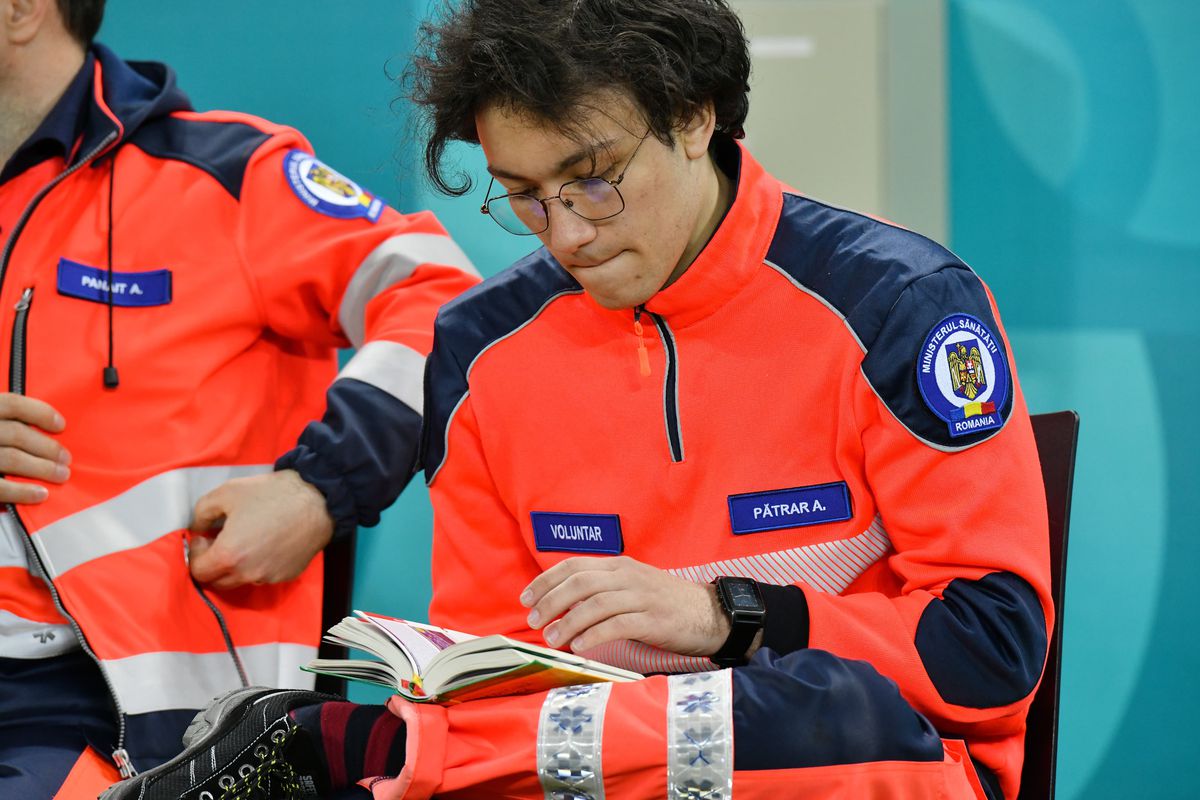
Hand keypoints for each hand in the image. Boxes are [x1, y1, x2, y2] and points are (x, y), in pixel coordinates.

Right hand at [0, 393, 70, 503]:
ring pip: (11, 458)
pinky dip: (22, 491)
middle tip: (66, 459)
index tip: (61, 426)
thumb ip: (4, 422)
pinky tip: (41, 494)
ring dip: (42, 468)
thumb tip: (48, 428)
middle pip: (17, 434)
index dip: (39, 412)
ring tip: (61, 475)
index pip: (11, 403)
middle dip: (47, 447)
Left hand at [188, 469, 333, 589]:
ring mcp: (269, 577)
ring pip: (241, 579)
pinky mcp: (287, 575)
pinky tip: (269, 541)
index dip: (196, 552)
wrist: (318, 500)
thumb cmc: (271, 494)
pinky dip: (259, 563)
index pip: (198, 571)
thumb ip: (201, 512)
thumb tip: (198, 528)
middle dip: (213, 563)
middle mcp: (247, 573)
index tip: (206, 535)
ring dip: (236, 565)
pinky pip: (264, 574)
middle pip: (217, 582)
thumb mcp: (226, 492)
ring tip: (247, 539)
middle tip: (222, 539)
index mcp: (229, 556)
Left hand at [520, 555, 730, 656]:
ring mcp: (642, 596)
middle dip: (551, 601)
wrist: (710, 613)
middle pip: (580, 582)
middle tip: (534, 621)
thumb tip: (562, 604)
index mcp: (619, 565)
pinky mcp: (654, 619)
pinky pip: (618, 624)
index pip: (574, 565)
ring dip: (569, 622)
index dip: (546, 580)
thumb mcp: (632, 586)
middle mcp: (628, 576)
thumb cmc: (666, 603)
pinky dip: (594, 635)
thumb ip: (602, 589)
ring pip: (596, 604)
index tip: (527, 598)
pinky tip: (580, 647)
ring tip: (552, 639)